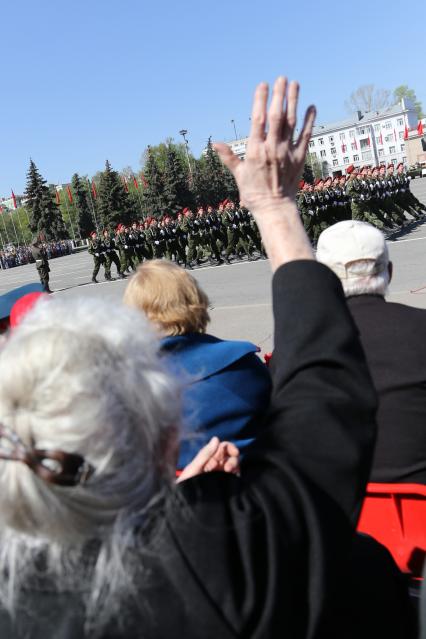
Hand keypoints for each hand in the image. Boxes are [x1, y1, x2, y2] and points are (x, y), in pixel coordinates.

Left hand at [176, 437, 239, 482]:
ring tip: (228, 473)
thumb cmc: (185, 484)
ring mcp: (221, 474)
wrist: (186, 501)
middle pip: (231, 456)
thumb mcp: (194, 468)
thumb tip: (216, 438)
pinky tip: (231, 479)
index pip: (223, 447)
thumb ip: (205, 454)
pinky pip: (234, 477)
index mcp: (208, 458)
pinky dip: (236, 475)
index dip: (229, 447)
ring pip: (234, 465)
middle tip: (227, 469)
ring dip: (234, 466)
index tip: (233, 453)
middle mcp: (216, 465)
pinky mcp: (224, 484)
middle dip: (232, 460)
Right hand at [214, 77, 315, 210]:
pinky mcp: (300, 158)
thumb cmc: (254, 194)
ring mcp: (288, 152)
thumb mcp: (239, 175)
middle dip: (279, 95)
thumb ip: (229, 157)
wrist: (274, 209)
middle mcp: (272, 148)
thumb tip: (215, 144)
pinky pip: (306, 135)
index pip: (258, 120)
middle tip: (281, 78)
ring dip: (294, 102)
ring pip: (292, 122)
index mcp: (256, 150)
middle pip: (276, 116)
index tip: (262, 85)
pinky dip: (309, 121)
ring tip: (295, 84)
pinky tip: (311, 107)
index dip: (260, 100)